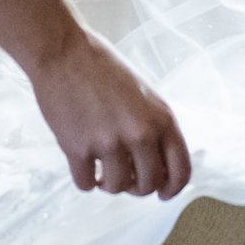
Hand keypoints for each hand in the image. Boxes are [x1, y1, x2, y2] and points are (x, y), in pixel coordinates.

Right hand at [27, 15, 191, 198]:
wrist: (64, 51)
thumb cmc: (103, 68)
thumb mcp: (144, 94)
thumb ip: (154, 127)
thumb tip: (156, 166)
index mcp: (161, 119)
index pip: (180, 171)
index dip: (173, 188)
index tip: (163, 194)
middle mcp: (140, 134)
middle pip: (148, 185)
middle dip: (137, 187)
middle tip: (125, 176)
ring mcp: (108, 143)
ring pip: (116, 188)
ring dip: (109, 183)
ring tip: (101, 167)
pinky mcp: (78, 149)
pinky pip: (86, 184)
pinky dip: (85, 179)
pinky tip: (83, 162)